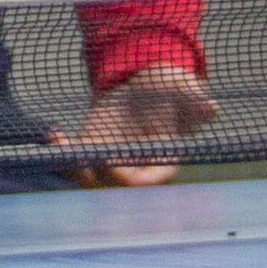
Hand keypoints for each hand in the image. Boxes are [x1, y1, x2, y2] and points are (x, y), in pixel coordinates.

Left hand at [63, 62, 218, 188]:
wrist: (148, 80)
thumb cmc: (172, 87)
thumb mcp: (185, 91)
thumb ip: (196, 102)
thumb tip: (211, 108)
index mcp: (162, 161)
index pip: (147, 182)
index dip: (130, 180)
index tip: (111, 162)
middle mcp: (136, 167)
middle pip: (113, 187)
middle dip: (97, 178)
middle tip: (85, 159)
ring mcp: (112, 161)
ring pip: (91, 179)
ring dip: (75, 167)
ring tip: (63, 142)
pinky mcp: (93, 147)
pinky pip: (76, 161)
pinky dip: (64, 151)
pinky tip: (55, 134)